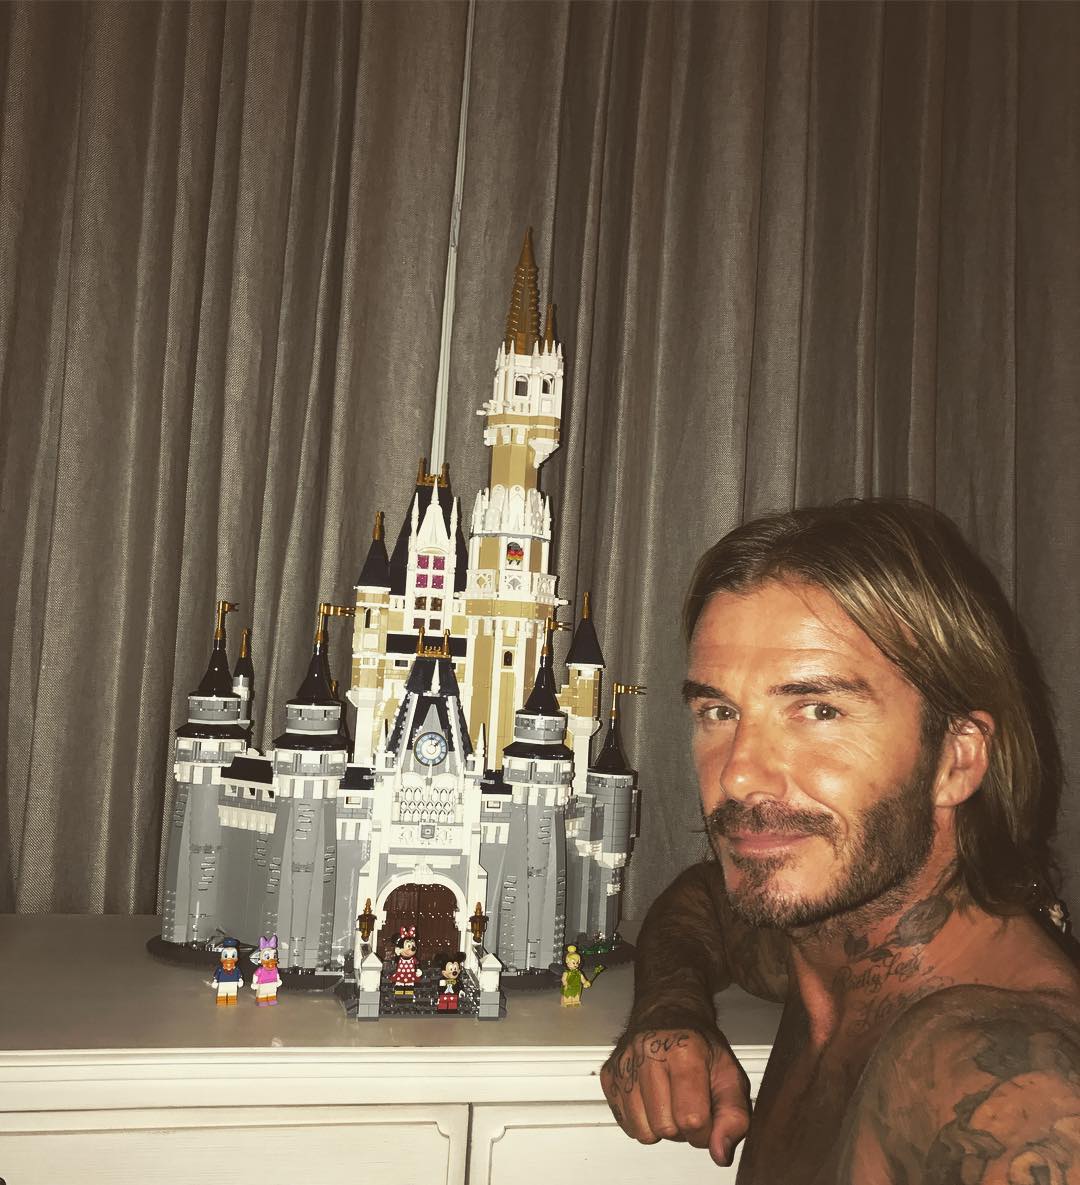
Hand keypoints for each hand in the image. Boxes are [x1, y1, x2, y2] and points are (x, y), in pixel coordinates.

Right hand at [600, 1027, 750, 1166]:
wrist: (668, 1012)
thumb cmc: (700, 1044)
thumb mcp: (730, 1075)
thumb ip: (734, 1117)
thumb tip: (719, 1153)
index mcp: (683, 1050)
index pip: (692, 1119)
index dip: (706, 1129)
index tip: (708, 1115)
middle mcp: (648, 1052)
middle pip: (665, 1128)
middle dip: (682, 1128)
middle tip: (688, 1103)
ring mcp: (624, 1063)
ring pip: (642, 1131)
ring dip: (660, 1126)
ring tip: (669, 1101)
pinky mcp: (608, 1075)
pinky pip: (625, 1124)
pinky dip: (641, 1120)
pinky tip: (652, 1098)